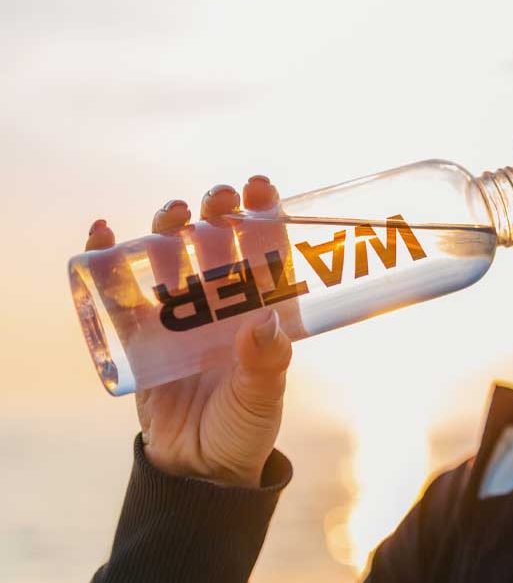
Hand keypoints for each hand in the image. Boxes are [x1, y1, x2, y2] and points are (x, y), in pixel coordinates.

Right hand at [85, 176, 293, 487]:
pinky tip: (103, 233)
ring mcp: (177, 314)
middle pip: (215, 243)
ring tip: (174, 213)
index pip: (263, 250)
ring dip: (168, 227)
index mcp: (259, 309)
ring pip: (170, 256)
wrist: (198, 469)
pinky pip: (118, 292)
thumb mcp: (262, 397)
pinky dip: (105, 259)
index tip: (259, 186)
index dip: (262, 213)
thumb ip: (266, 365)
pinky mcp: (137, 334)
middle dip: (216, 213)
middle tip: (218, 200)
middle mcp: (220, 302)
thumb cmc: (244, 427)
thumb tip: (264, 325)